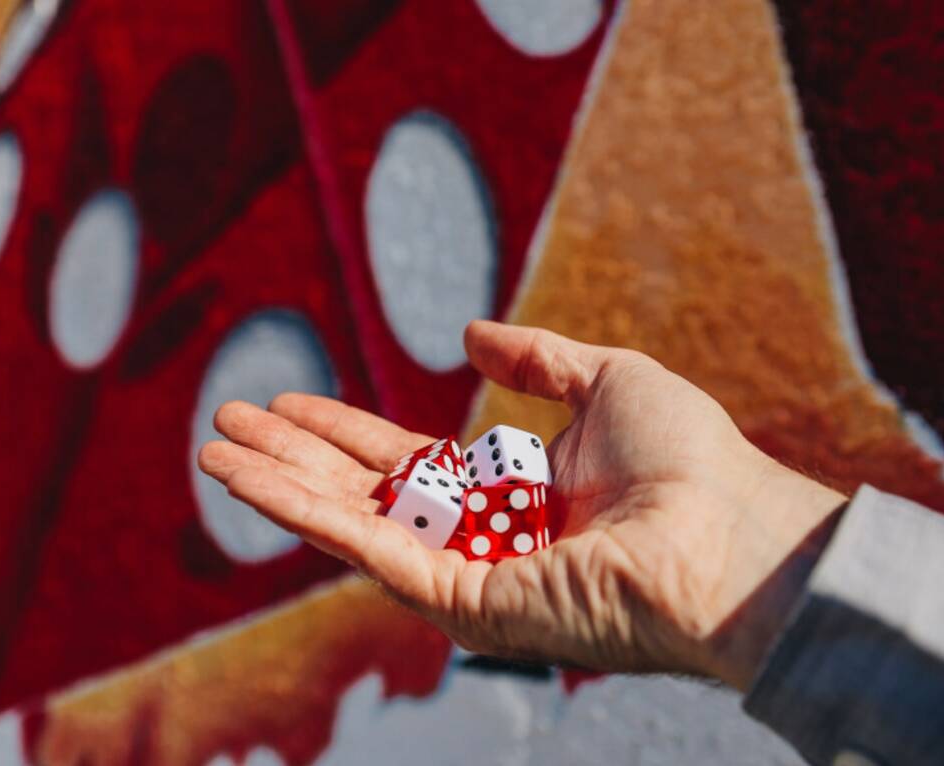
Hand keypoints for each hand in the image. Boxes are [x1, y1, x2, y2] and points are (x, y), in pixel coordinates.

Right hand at [198, 321, 845, 690]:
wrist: (730, 530)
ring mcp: (471, 577)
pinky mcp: (465, 604)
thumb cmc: (691, 459)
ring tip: (213, 448)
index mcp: (514, 496)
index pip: (409, 464)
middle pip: (367, 495)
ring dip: (279, 487)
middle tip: (226, 422)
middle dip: (296, 458)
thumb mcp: (608, 382)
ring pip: (354, 527)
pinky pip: (371, 554)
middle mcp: (484, 541)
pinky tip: (250, 479)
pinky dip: (304, 515)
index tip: (291, 401)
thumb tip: (468, 335)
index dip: (346, 432)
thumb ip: (538, 361)